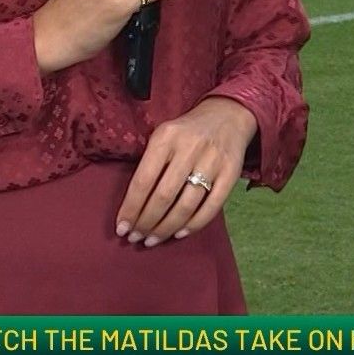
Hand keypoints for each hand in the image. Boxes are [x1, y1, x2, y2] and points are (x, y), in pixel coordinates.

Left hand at [117, 96, 256, 246]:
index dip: (131, 208)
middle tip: (136, 238)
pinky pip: (211, 206)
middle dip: (146, 222)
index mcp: (166, 137)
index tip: (122, 228)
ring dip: (166, 228)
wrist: (227, 115)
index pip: (143, 180)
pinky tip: (179, 233)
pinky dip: (194, 224)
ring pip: (186, 205)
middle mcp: (189, 148)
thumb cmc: (186, 132)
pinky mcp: (231, 172)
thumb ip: (150, 163)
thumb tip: (132, 206)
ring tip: (153, 239)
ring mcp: (212, 161)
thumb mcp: (163, 135)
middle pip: (163, 196)